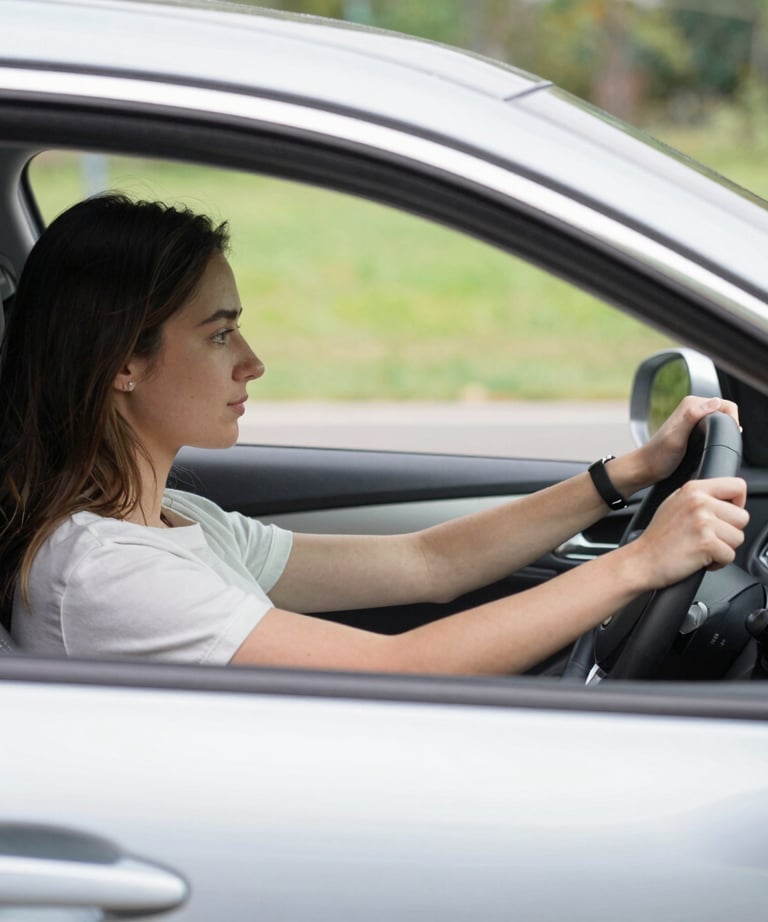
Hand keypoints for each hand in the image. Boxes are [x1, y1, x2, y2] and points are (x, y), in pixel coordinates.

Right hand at [631, 476, 747, 589]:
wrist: (642, 560)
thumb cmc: (658, 537)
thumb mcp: (675, 503)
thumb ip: (700, 497)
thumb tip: (725, 499)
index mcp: (694, 489)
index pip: (737, 486)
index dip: (737, 504)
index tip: (725, 516)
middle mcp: (699, 502)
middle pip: (742, 517)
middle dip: (729, 531)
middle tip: (707, 537)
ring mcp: (703, 522)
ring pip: (738, 538)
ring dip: (724, 548)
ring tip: (702, 547)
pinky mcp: (706, 543)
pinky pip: (730, 556)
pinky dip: (718, 563)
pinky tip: (700, 558)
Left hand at [637, 396, 740, 486]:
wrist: (646, 467)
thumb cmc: (659, 455)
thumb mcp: (676, 437)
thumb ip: (692, 416)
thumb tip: (715, 402)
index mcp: (691, 404)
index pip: (725, 405)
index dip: (732, 420)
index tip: (728, 437)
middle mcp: (693, 407)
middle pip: (725, 412)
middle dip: (729, 426)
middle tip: (722, 444)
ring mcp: (694, 417)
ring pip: (721, 420)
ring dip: (724, 431)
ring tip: (718, 445)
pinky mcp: (694, 428)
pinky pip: (715, 427)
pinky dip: (718, 435)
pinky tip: (714, 445)